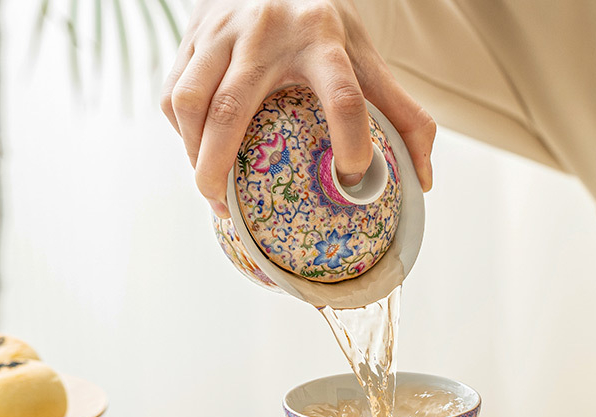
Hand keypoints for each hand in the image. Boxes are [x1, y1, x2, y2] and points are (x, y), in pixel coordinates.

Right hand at [161, 0, 435, 216]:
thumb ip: (402, 115)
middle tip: (226, 209)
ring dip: (193, 155)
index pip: (343, 96)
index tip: (351, 179)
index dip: (351, 143)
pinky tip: (198, 152)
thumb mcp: (366, 59)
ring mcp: (221, 31)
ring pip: (190, 102)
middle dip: (220, 168)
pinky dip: (182, 133)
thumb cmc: (323, 28)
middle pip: (231, 109)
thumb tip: (421, 180)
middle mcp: (266, 31)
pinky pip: (174, 95)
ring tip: (210, 190)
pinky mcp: (190, 38)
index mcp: (322, 38)